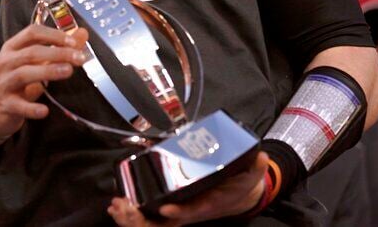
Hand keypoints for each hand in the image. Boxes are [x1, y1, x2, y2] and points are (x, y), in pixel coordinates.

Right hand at [0, 24, 88, 139]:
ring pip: (24, 74)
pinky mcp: (4, 104)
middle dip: (57, 53)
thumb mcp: (31, 63)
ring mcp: (3, 83)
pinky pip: (18, 105)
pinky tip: (45, 111)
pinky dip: (31, 108)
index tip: (73, 41)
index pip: (32, 33)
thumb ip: (57, 48)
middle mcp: (5, 62)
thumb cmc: (13, 81)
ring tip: (67, 71)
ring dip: (47, 72)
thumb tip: (82, 34)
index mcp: (12, 48)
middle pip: (31, 53)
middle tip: (79, 58)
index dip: (53, 35)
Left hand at [108, 151, 269, 225]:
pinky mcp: (174, 207)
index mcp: (210, 203)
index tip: (167, 208)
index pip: (194, 211)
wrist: (240, 194)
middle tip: (123, 207)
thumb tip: (261, 157)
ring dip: (133, 218)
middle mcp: (192, 210)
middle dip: (143, 220)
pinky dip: (134, 214)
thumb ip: (256, 166)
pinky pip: (151, 218)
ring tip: (115, 207)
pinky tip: (118, 206)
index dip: (181, 211)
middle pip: (166, 223)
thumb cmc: (242, 184)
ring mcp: (181, 211)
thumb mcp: (252, 175)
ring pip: (155, 223)